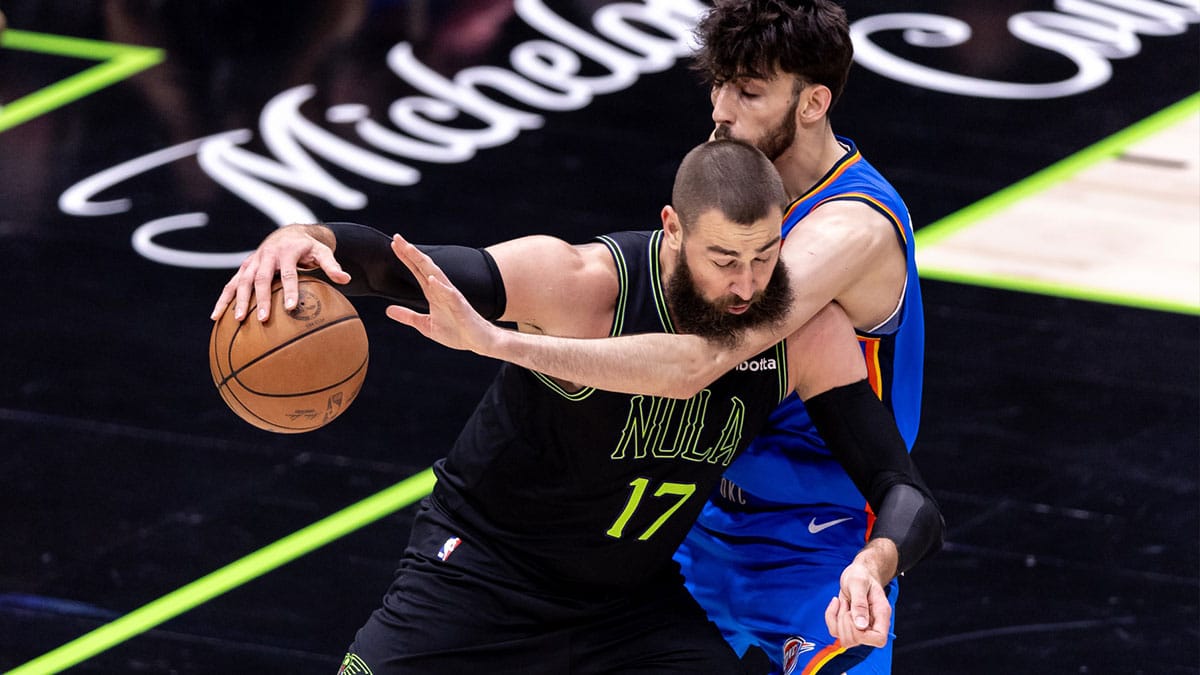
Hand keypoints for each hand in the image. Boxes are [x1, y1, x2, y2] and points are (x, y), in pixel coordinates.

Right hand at [210, 224, 349, 321]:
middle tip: (262, 319)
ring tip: (237, 320)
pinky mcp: (245, 268)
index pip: (288, 273)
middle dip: (261, 299)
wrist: (289, 233)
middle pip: (262, 279)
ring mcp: (253, 261)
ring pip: (242, 281)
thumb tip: (346, 279)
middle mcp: (267, 255)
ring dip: (238, 300)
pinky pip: (231, 284)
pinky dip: (223, 299)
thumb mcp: (322, 253)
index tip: (291, 308)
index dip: (290, 290)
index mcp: (287, 252)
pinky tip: (216, 317)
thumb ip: (332, 266)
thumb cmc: (309, 248)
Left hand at [385, 234, 501, 354]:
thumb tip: (388, 310)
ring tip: (410, 250)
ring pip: (436, 274)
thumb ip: (408, 316)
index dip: (406, 258)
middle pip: (424, 267)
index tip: (394, 245)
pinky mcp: (461, 307)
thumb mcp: (426, 325)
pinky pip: (450, 294)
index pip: (417, 271)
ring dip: (423, 262)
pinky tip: (431, 278)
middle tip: (397, 238)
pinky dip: (440, 286)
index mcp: (434, 294)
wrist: (479, 342)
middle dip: (411, 253)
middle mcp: (442, 290)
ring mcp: (452, 297)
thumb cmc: (457, 332)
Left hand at [824, 540, 896, 648]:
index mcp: (881, 615)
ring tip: (844, 602)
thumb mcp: (858, 583)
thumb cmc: (861, 575)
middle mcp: (872, 624)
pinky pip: (835, 631)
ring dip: (838, 619)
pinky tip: (837, 602)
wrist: (858, 573)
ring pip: (845, 639)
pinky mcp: (848, 625)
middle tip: (847, 603)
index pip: (879, 639)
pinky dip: (831, 617)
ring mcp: (860, 627)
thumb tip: (861, 626)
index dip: (863, 635)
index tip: (854, 616)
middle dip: (844, 622)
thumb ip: (859, 603)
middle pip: (857, 641)